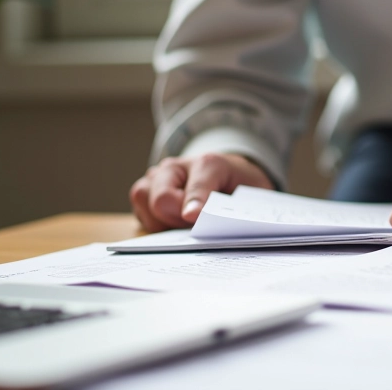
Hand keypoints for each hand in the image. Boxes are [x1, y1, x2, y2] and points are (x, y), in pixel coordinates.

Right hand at [129, 153, 273, 231]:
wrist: (230, 176)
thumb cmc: (240, 187)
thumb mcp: (252, 193)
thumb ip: (236, 206)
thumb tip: (211, 224)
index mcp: (207, 163)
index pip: (197, 188)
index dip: (195, 204)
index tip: (193, 218)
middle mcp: (176, 166)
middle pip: (161, 199)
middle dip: (177, 220)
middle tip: (196, 228)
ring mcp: (157, 177)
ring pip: (142, 199)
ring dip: (162, 221)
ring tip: (183, 226)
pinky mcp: (146, 191)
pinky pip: (139, 210)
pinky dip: (154, 223)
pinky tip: (172, 226)